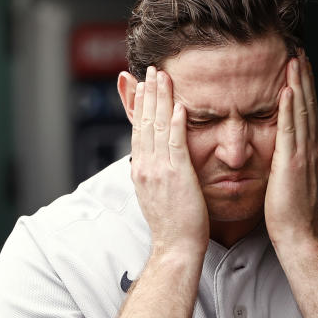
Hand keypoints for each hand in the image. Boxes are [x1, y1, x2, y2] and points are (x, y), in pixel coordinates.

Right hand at [130, 66, 208, 255]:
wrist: (175, 247)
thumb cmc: (173, 225)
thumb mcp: (156, 195)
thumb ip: (154, 174)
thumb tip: (151, 162)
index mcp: (141, 170)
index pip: (139, 130)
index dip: (141, 105)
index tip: (143, 85)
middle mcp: (145, 167)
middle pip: (144, 122)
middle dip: (148, 93)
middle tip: (152, 70)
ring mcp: (159, 170)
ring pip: (157, 127)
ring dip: (161, 99)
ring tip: (163, 77)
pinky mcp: (177, 175)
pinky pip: (175, 144)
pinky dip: (176, 123)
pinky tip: (179, 105)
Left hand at [264, 52, 317, 247]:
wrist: (299, 234)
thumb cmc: (291, 214)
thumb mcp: (290, 181)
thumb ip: (288, 162)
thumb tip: (280, 152)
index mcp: (309, 152)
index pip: (307, 113)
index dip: (304, 88)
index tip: (300, 67)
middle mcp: (310, 149)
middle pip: (308, 105)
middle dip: (304, 77)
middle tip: (299, 52)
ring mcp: (303, 155)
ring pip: (302, 112)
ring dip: (299, 84)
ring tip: (295, 59)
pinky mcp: (291, 163)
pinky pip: (290, 131)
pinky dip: (290, 109)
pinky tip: (287, 90)